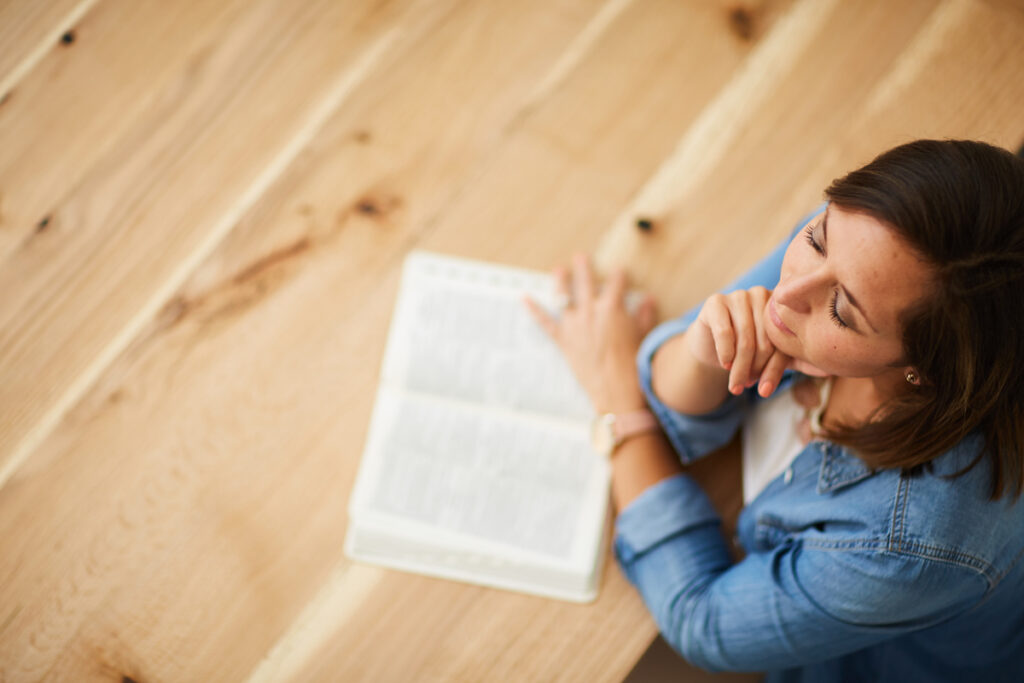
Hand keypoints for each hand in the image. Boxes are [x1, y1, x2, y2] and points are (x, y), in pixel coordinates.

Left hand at [523, 254, 657, 413]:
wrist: (617, 390)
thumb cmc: (634, 364)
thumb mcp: (643, 336)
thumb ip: (644, 315)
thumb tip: (649, 300)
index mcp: (613, 307)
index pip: (616, 283)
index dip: (618, 276)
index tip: (619, 272)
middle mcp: (591, 311)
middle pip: (586, 282)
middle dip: (583, 268)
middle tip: (581, 258)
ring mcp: (575, 325)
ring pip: (564, 296)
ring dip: (560, 281)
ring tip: (558, 271)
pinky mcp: (564, 341)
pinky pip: (545, 323)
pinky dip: (533, 310)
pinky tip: (524, 298)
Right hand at [687, 287, 790, 397]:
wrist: (711, 342)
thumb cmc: (744, 351)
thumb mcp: (764, 360)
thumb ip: (774, 366)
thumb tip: (766, 390)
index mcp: (782, 307)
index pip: (783, 343)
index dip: (774, 370)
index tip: (765, 391)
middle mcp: (763, 295)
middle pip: (764, 341)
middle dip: (754, 370)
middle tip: (745, 387)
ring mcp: (739, 295)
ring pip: (745, 339)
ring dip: (739, 367)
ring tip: (735, 384)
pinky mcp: (716, 301)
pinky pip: (724, 332)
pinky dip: (725, 353)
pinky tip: (724, 365)